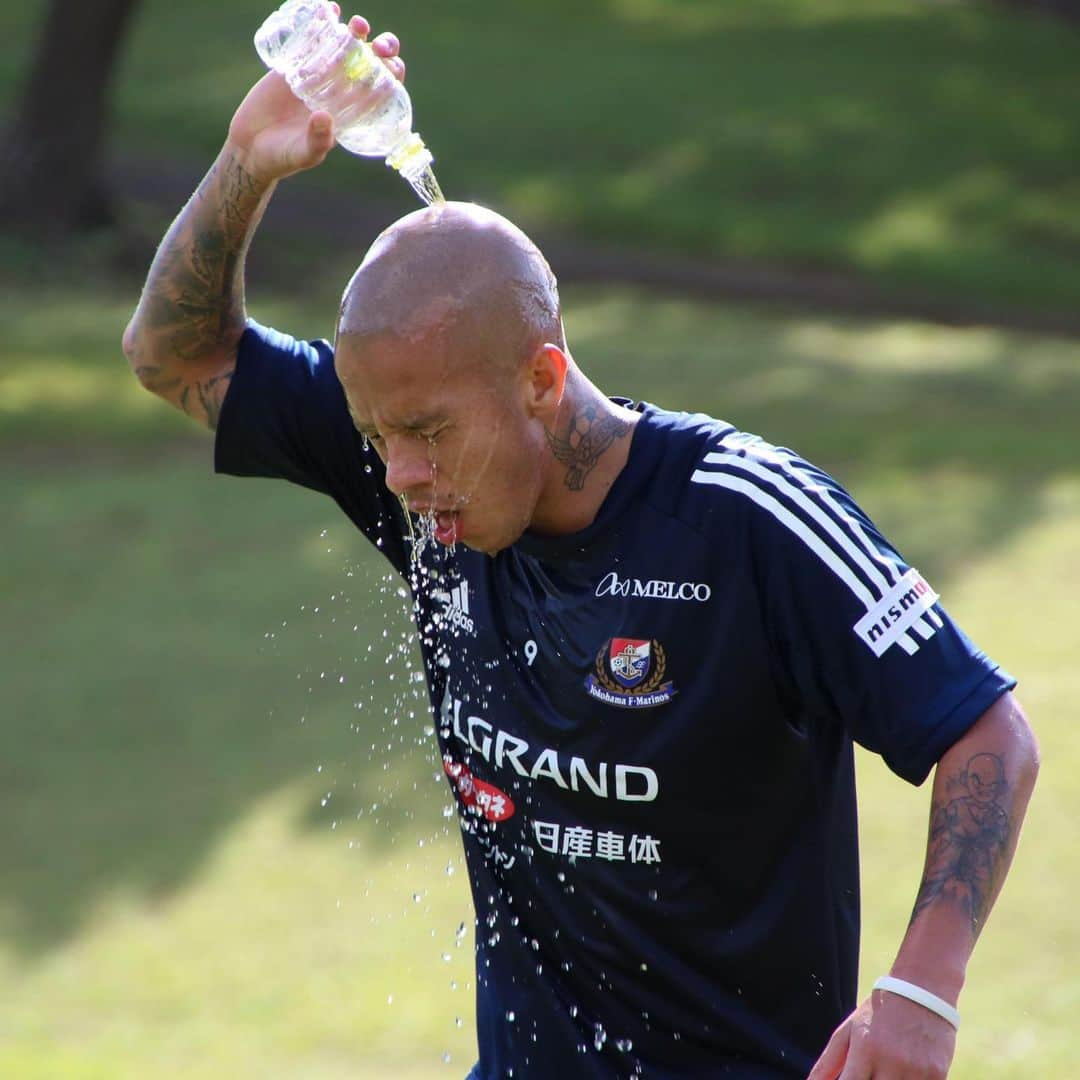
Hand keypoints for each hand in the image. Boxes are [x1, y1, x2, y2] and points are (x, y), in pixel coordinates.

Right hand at [226, 7, 405, 183]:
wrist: (249, 147)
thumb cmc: (282, 158)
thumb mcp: (303, 155)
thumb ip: (316, 141)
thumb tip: (325, 118)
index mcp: (350, 114)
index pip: (381, 92)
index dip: (391, 78)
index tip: (393, 69)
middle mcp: (339, 92)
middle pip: (370, 65)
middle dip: (382, 51)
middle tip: (380, 46)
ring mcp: (318, 75)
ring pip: (345, 47)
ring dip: (357, 32)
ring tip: (358, 25)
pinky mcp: (294, 63)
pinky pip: (313, 38)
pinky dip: (323, 22)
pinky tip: (330, 10)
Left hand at [807, 990, 956, 1078]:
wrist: (922, 990)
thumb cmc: (879, 1012)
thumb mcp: (849, 1030)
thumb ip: (829, 1062)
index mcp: (865, 1050)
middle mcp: (890, 1062)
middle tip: (868, 1075)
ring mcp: (916, 1071)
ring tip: (883, 1072)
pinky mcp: (938, 1075)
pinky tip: (903, 1073)